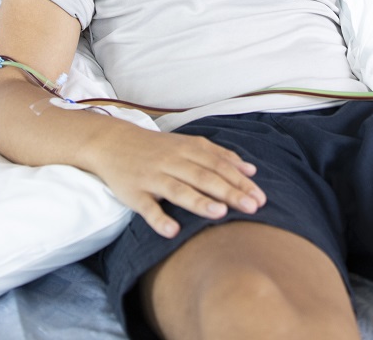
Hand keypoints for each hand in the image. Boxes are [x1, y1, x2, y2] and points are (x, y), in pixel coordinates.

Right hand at [90, 124, 266, 238]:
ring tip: (219, 214)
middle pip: (204, 177)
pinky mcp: (133, 193)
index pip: (219, 165)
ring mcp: (152, 177)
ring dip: (199, 201)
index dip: (240, 181)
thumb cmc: (156, 147)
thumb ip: (219, 155)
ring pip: (178, 189)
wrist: (111, 141)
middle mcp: (172, 161)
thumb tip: (250, 170)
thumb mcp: (187, 144)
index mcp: (188, 149)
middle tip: (252, 207)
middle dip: (229, 192)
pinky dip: (159, 219)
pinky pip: (147, 207)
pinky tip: (172, 231)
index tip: (261, 198)